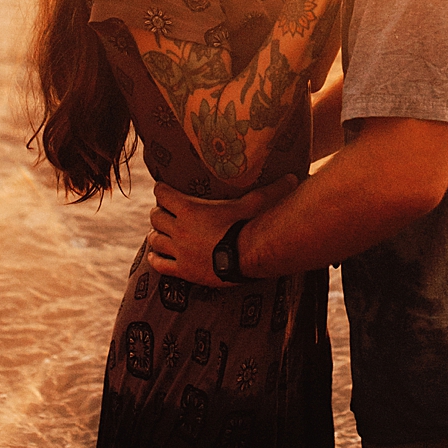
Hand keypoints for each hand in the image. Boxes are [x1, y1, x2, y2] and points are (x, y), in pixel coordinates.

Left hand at [146, 173, 297, 282]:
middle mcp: (179, 228)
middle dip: (159, 213)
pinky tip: (156, 257)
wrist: (244, 258)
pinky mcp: (183, 270)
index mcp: (189, 208)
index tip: (164, 189)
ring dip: (156, 235)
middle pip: (155, 217)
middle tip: (166, 213)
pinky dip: (156, 259)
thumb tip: (294, 177)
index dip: (161, 190)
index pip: (162, 193)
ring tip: (160, 233)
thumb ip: (271, 189)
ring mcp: (179, 251)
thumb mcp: (257, 202)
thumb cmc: (249, 226)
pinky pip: (160, 264)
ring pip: (154, 240)